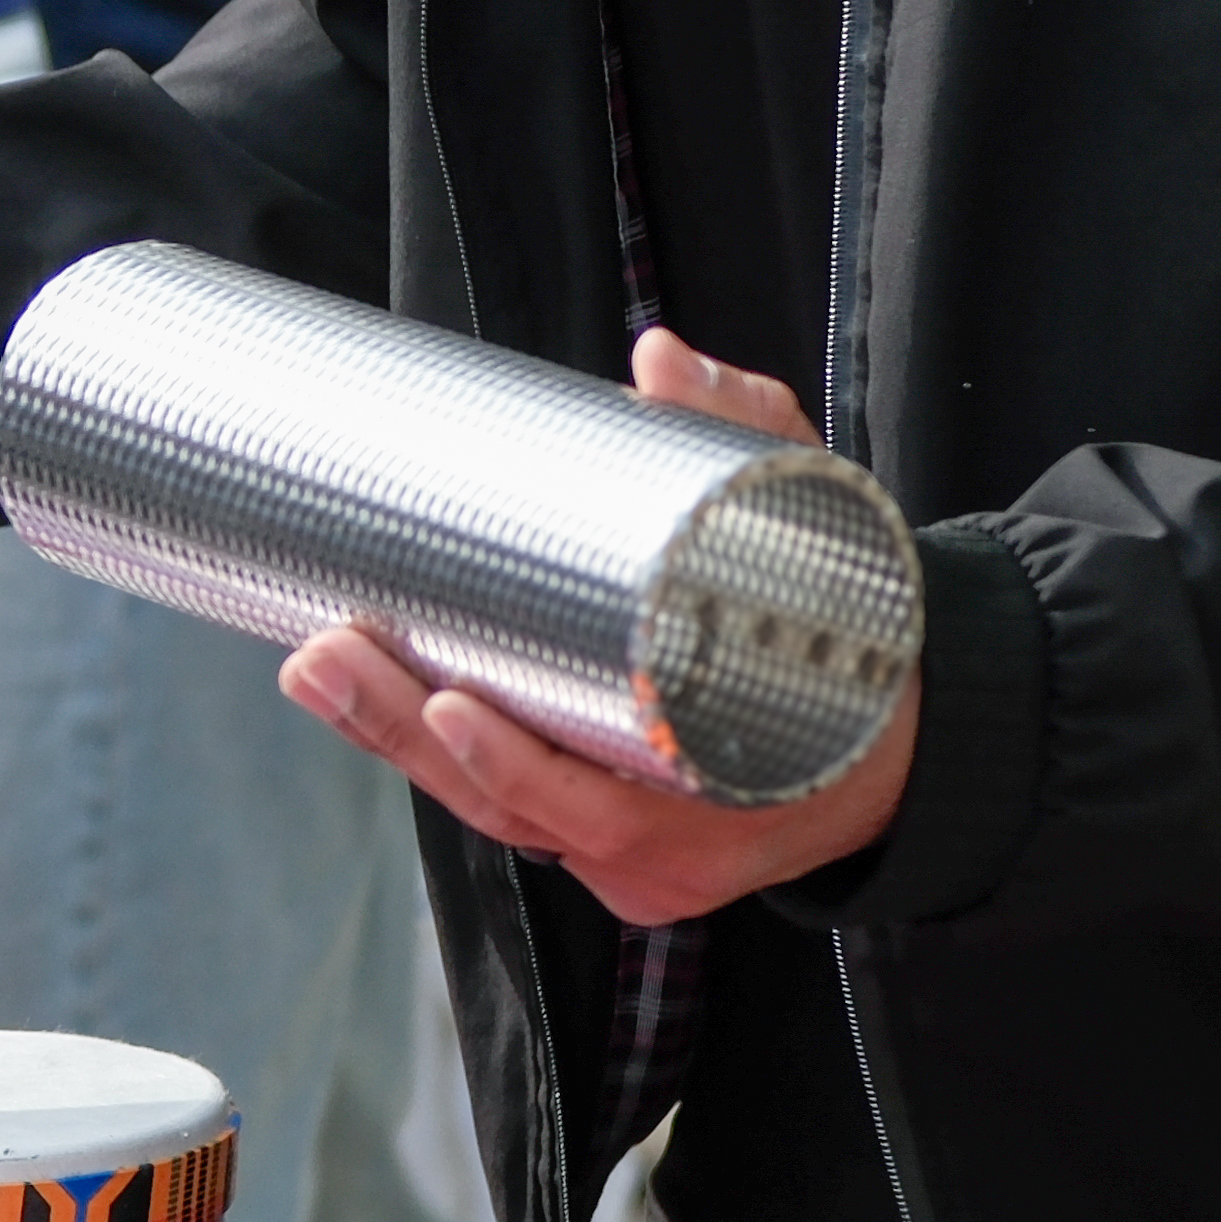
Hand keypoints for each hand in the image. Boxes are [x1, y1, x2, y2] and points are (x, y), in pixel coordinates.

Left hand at [279, 329, 917, 921]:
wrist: (904, 743)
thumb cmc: (859, 642)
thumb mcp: (825, 534)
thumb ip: (743, 439)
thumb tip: (659, 359)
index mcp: (722, 804)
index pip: (591, 806)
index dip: (510, 766)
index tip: (447, 703)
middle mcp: (661, 854)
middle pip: (506, 808)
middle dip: (402, 732)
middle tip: (329, 652)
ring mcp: (624, 862)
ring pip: (488, 812)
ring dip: (390, 739)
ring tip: (316, 660)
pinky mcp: (596, 845)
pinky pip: (503, 808)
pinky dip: (430, 754)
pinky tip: (357, 693)